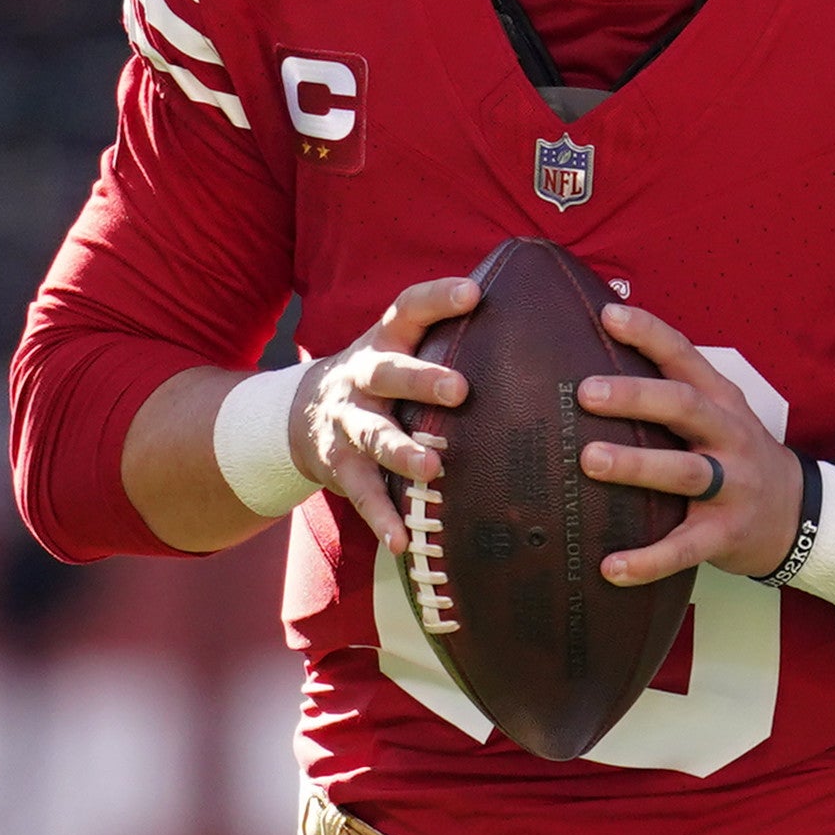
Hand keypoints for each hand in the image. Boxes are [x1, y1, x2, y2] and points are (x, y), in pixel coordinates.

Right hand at [301, 277, 476, 533]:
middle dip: (421, 380)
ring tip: (430, 469)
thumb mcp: (400, 346)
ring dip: (401, 452)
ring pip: (374, 436)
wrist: (301, 414)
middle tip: (460, 389)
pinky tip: (401, 541)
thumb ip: (447, 336)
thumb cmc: (381, 380)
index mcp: (384, 341)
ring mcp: (349, 423)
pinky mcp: (342, 466)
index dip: (438, 299)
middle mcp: (362, 378)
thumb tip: (533, 318)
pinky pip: (362, 495)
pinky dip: (381, 518)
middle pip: (388, 373)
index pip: (409, 309)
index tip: (473, 293)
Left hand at [578, 298, 807, 588]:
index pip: (685, 357)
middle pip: (685, 407)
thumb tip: (595, 368)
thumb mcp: (719, 415)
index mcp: (721, 401)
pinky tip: (611, 567)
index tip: (609, 315)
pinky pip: (685, 547)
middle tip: (587, 392)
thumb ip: (674, 393)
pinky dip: (648, 560)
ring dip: (637, 465)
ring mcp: (732, 487)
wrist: (797, 515)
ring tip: (589, 460)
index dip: (650, 334)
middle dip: (636, 397)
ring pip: (685, 472)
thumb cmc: (736, 457)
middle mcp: (729, 437)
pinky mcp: (726, 534)